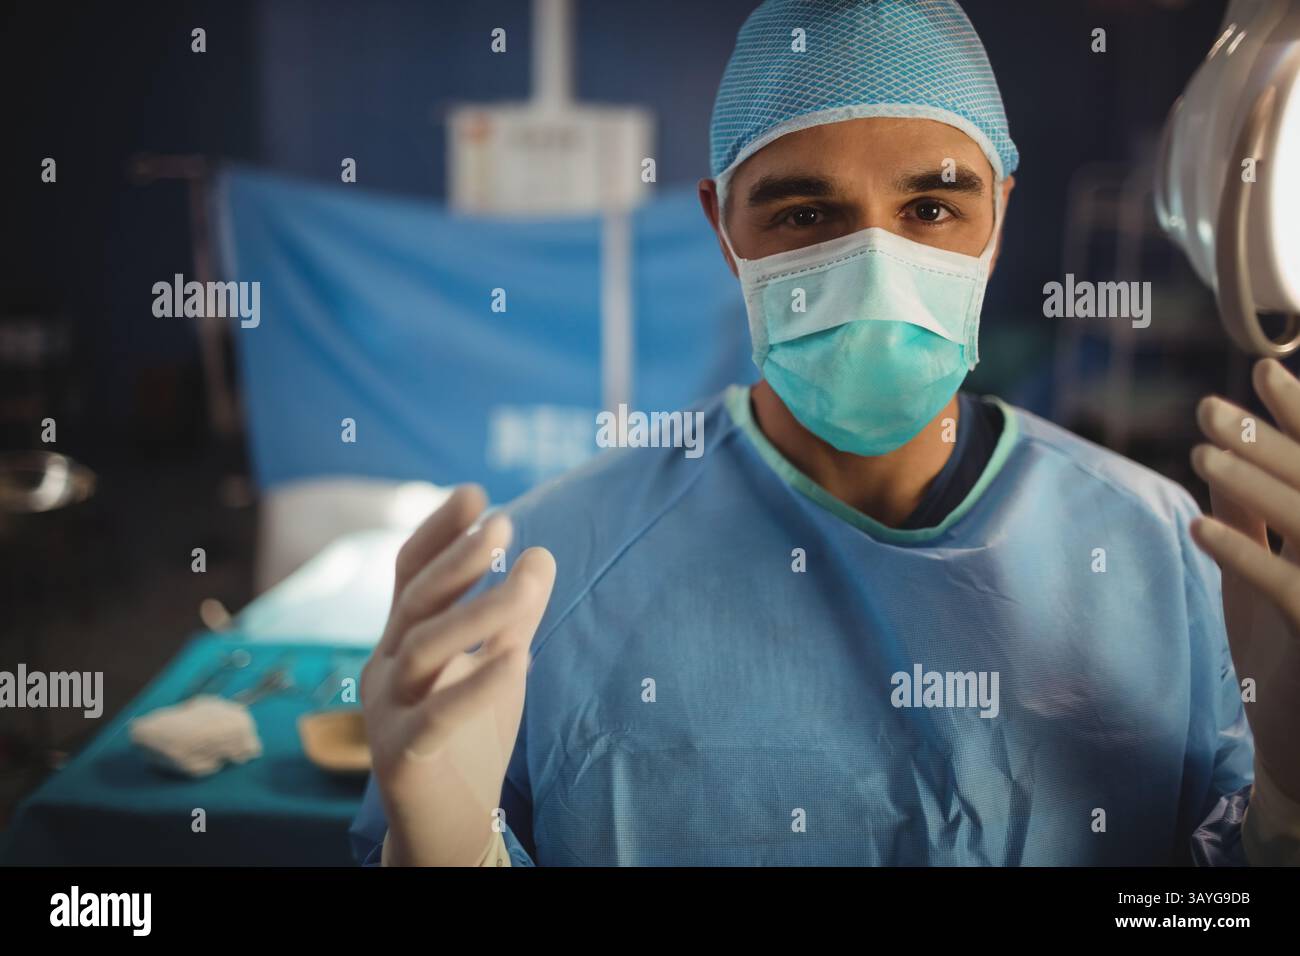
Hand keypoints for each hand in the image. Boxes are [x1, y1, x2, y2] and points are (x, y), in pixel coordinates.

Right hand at [360, 484, 555, 864]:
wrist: (448, 825)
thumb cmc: (470, 738)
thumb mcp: (498, 665)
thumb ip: (513, 616)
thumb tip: (540, 554)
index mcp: (402, 640)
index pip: (409, 573)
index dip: (438, 532)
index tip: (474, 492)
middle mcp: (385, 668)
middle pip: (415, 602)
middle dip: (458, 559)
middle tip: (501, 521)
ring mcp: (387, 712)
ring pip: (426, 649)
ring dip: (479, 611)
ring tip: (528, 580)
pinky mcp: (402, 757)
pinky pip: (436, 717)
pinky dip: (476, 686)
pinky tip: (519, 661)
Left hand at [1190, 358, 1299, 802]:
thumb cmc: (1284, 655)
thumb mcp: (1264, 577)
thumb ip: (1252, 520)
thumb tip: (1224, 459)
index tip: (1266, 369)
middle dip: (1268, 440)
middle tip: (1211, 407)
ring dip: (1254, 486)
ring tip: (1202, 455)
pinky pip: (1287, 586)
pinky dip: (1244, 553)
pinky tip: (1200, 527)